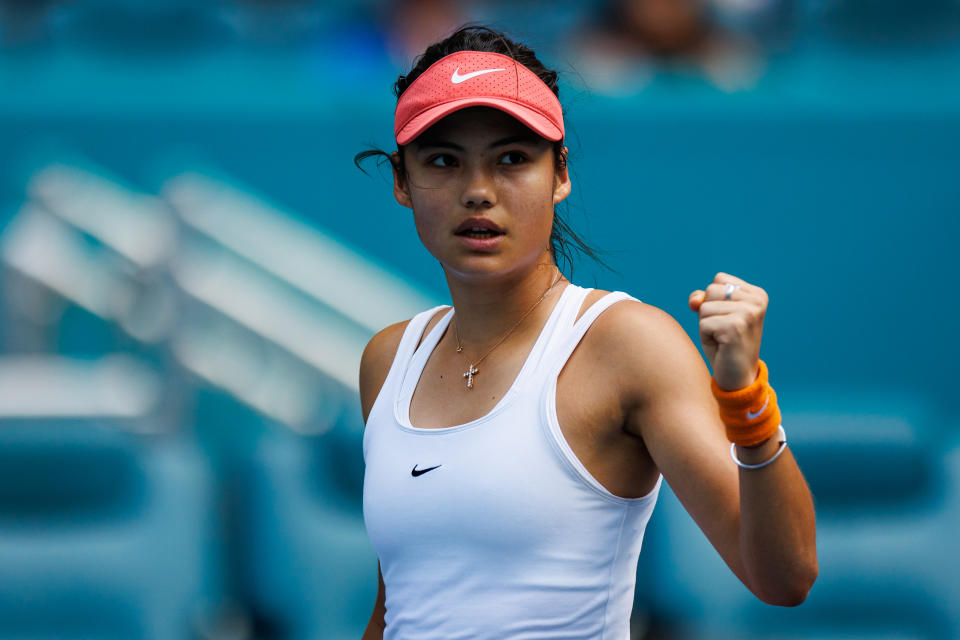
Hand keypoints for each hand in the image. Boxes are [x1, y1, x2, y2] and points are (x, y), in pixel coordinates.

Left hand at [688, 272, 768, 390]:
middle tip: (724, 330)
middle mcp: (756, 300)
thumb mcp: (713, 314)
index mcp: (756, 293)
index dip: (714, 300)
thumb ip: (702, 298)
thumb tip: (694, 301)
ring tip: (722, 338)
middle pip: (711, 290)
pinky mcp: (735, 327)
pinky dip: (705, 336)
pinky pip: (703, 324)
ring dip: (706, 325)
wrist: (738, 376)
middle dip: (709, 312)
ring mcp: (748, 313)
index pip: (719, 279)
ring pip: (704, 307)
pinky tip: (721, 345)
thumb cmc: (724, 343)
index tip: (728, 318)